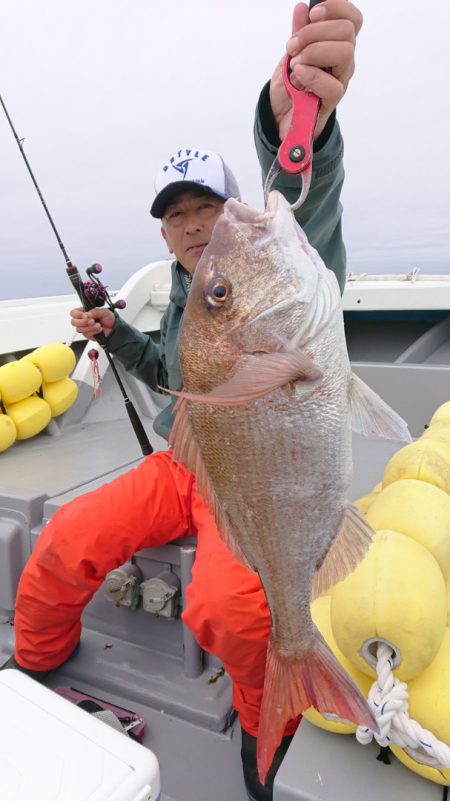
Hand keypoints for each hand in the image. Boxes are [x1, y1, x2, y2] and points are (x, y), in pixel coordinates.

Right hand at [70, 307, 115, 339]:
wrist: (115, 328)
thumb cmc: (109, 319)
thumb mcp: (104, 311)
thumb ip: (95, 311)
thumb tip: (86, 315)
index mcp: (85, 312)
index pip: (74, 313)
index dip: (77, 314)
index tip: (85, 316)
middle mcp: (83, 320)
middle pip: (73, 322)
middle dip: (83, 322)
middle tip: (92, 321)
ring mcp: (85, 328)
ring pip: (79, 329)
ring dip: (90, 327)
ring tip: (98, 325)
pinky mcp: (88, 335)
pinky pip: (86, 334)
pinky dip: (94, 331)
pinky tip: (99, 329)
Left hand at [270, 1, 362, 140]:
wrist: (281, 116)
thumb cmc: (291, 85)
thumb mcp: (292, 54)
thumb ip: (299, 32)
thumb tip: (302, 9)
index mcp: (336, 44)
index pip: (352, 19)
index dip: (336, 8)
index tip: (313, 13)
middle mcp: (343, 61)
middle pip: (347, 31)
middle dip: (313, 32)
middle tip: (292, 45)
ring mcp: (340, 80)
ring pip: (345, 52)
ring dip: (313, 52)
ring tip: (295, 64)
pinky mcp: (332, 102)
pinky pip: (333, 85)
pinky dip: (312, 75)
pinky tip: (298, 75)